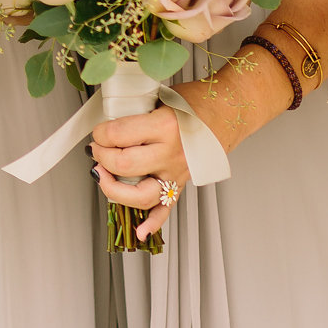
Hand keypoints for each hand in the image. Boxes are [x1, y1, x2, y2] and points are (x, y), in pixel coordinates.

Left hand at [87, 108, 191, 243]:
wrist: (230, 111)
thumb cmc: (198, 101)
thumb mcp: (162, 97)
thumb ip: (136, 112)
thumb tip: (108, 123)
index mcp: (165, 125)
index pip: (118, 135)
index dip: (100, 133)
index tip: (98, 130)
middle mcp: (171, 153)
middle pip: (124, 164)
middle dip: (101, 155)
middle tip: (97, 147)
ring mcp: (177, 173)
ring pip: (140, 195)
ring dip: (113, 188)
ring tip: (101, 175)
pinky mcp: (182, 184)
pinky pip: (166, 209)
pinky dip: (152, 222)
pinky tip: (140, 231)